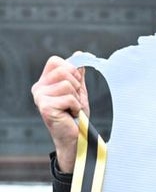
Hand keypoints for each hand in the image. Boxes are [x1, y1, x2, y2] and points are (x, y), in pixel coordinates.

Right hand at [30, 55, 88, 172]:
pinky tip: (71, 115)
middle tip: (74, 101)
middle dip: (77, 86)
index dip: (71, 70)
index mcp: (44, 82)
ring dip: (77, 98)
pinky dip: (76, 107)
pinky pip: (70, 98)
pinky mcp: (45, 106)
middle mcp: (39, 88)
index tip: (75, 86)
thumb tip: (79, 54)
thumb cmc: (75, 116)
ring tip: (72, 109)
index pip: (56, 61)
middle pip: (65, 70)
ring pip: (68, 84)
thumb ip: (77, 74)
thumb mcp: (78, 92)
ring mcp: (40, 97)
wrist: (76, 137)